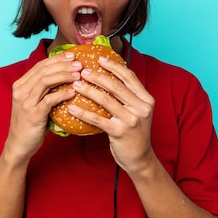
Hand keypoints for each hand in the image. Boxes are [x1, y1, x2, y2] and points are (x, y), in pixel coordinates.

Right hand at [6, 52, 82, 161]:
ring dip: (64, 76)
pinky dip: (62, 94)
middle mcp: (21, 91)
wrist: (19, 145)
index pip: (40, 65)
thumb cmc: (30, 123)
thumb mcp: (33, 102)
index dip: (56, 59)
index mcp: (20, 85)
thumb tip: (64, 75)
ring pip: (46, 81)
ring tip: (78, 75)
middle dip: (63, 65)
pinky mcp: (33, 114)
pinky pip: (50, 99)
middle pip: (44, 70)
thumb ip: (43, 89)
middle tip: (79, 64)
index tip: (72, 56)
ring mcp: (26, 102)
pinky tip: (73, 92)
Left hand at [68, 55, 155, 172]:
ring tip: (76, 85)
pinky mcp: (120, 132)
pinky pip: (98, 119)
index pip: (129, 77)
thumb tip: (109, 76)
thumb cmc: (134, 132)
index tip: (100, 59)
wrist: (140, 158)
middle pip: (116, 86)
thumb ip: (129, 96)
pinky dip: (83, 113)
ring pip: (106, 100)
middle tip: (82, 71)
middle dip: (97, 76)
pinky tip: (72, 108)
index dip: (114, 66)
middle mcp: (141, 108)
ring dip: (88, 90)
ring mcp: (131, 120)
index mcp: (146, 99)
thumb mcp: (137, 111)